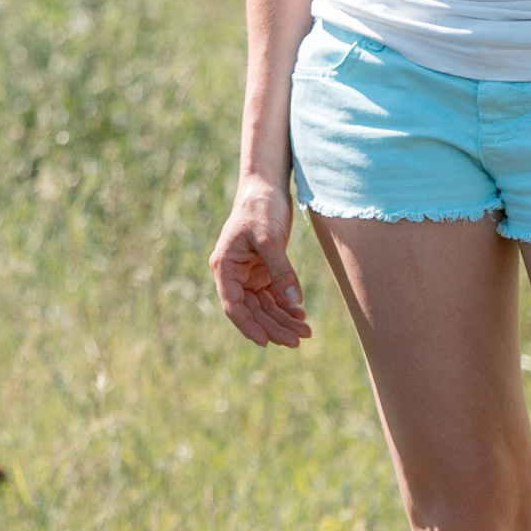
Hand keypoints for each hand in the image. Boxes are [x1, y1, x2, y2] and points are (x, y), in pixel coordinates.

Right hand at [209, 173, 310, 347]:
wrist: (266, 187)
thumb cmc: (260, 208)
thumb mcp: (269, 238)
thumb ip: (281, 270)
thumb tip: (295, 302)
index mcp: (224, 266)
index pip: (233, 305)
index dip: (248, 326)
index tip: (265, 342)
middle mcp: (234, 274)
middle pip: (252, 310)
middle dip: (274, 326)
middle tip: (298, 340)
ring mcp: (249, 273)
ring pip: (265, 306)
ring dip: (283, 320)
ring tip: (306, 331)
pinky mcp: (264, 270)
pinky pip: (274, 296)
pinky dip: (287, 306)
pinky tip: (301, 315)